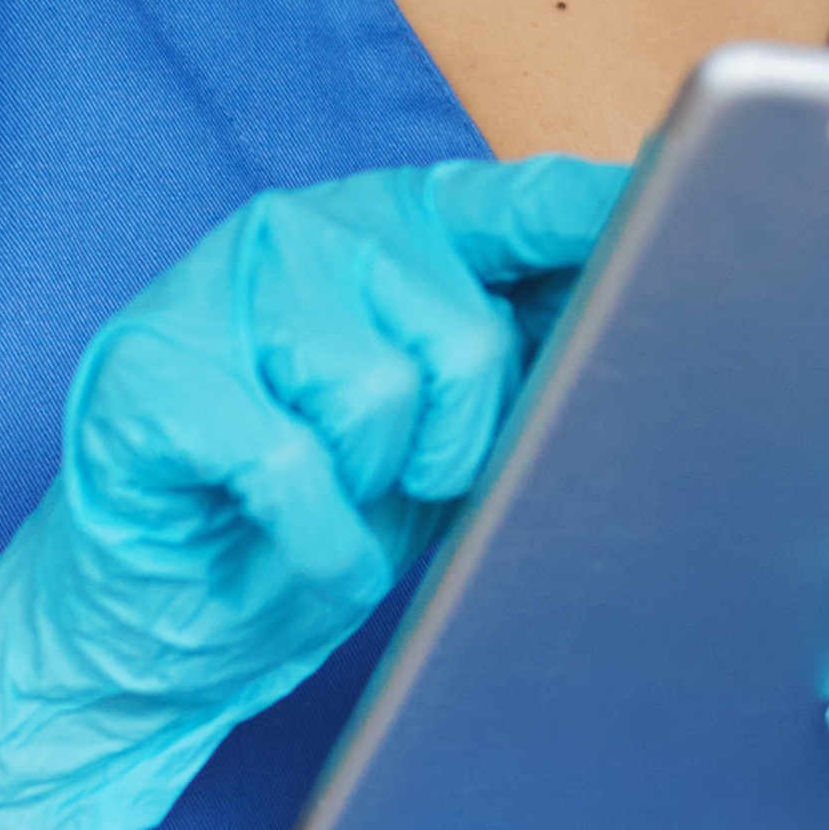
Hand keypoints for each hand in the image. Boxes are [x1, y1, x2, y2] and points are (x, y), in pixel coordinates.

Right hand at [0, 154, 626, 829]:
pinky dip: (308, 538)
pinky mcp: (149, 374)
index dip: (601, 215)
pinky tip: (283, 545)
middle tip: (399, 481)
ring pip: (379, 393)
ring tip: (328, 500)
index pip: (518, 202)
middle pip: (467, 330)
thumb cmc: (312, 519)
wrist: (149, 627)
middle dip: (462, 440)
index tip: (679, 205)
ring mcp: (216, 292)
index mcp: (388, 229)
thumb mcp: (446, 440)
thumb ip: (528, 362)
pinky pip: (287, 460)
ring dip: (371, 489)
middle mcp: (304, 233)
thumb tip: (653, 326)